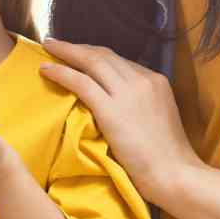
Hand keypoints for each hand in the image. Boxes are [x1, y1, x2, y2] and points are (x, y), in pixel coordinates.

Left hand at [38, 38, 201, 204]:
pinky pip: (80, 82)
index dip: (95, 56)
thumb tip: (116, 104)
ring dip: (66, 52)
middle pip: (104, 55)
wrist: (174, 174)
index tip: (79, 55)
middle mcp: (142, 79)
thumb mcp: (157, 118)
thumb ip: (139, 104)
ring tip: (48, 47)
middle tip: (56, 44)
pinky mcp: (111, 109)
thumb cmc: (166, 158)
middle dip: (78, 48)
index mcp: (155, 81)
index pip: (120, 61)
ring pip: (91, 61)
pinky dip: (61, 72)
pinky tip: (46, 70)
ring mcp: (127, 92)